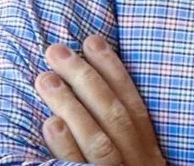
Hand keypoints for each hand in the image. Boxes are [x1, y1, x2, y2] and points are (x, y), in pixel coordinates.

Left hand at [35, 34, 166, 165]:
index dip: (113, 69)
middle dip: (85, 77)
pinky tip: (50, 123)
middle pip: (113, 114)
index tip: (92, 40)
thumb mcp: (135, 161)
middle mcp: (138, 161)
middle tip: (56, 51)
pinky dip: (66, 146)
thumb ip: (122, 136)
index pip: (133, 103)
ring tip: (45, 79)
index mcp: (148, 151)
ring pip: (98, 139)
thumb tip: (94, 89)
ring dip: (70, 105)